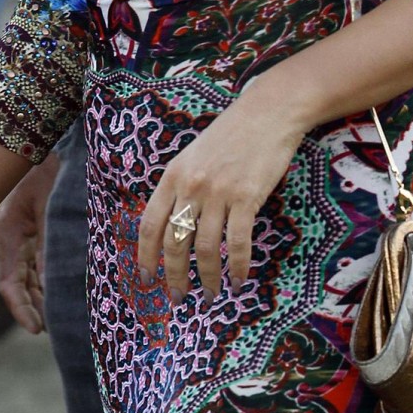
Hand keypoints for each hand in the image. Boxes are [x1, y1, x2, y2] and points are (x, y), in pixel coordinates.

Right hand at [0, 154, 58, 333]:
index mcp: (9, 236)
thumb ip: (48, 247)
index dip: (21, 309)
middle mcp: (11, 241)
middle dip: (33, 307)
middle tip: (53, 329)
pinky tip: (59, 288)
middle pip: (18, 285)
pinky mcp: (31, 231)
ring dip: (39, 295)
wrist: (44, 145)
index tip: (37, 329)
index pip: (9, 284)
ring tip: (58, 316)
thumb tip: (50, 284)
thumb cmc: (49, 173)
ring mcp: (20, 236)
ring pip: (26, 276)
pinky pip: (34, 263)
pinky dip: (44, 278)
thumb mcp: (50, 210)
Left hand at [137, 90, 303, 304]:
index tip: (147, 280)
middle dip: (174, 277)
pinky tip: (238, 281)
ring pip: (204, 248)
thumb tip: (174, 227)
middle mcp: (191, 186)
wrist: (267, 114)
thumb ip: (182, 186)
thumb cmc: (232, 135)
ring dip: (208, 278)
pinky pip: (236, 243)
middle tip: (178, 299)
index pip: (150, 224)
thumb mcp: (194, 156)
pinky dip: (236, 267)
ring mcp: (218, 192)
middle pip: (174, 243)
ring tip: (212, 295)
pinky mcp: (246, 197)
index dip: (145, 257)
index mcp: (173, 175)